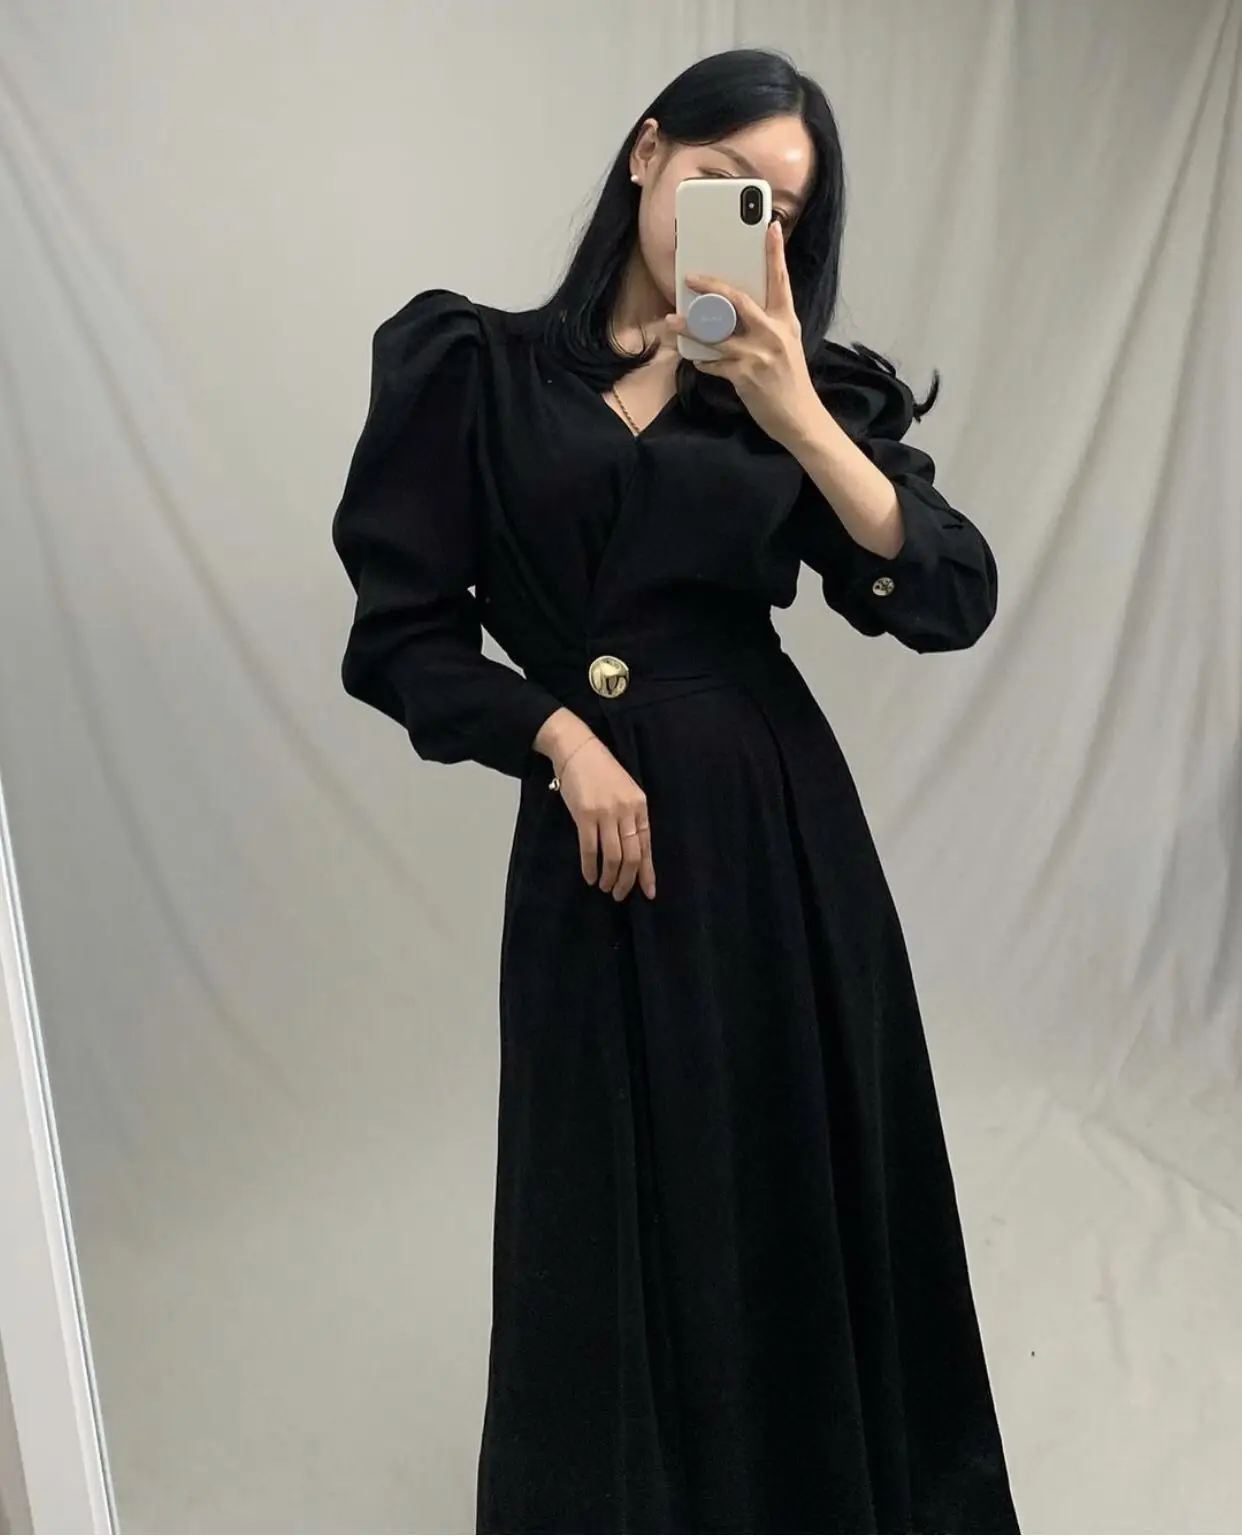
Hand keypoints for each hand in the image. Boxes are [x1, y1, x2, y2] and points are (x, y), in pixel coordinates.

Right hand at [555, 736, 655, 901]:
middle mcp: (626, 811)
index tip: (648, 892)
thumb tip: (632, 851)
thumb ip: (630, 817)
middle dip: (627, 880)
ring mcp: (606, 813)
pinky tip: (589, 877)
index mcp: (640, 805)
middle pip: (632, 855)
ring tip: (604, 887)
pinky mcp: (585, 815)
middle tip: (619, 894)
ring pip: (613, 856)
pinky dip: (590, 867)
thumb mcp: (625, 791)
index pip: (647, 846)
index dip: (647, 872)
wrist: (578, 750)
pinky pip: (590, 849)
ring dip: (609, 877)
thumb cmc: (601, 772)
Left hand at [671, 221, 821, 447]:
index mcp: (786, 321)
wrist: (799, 417)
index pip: (780, 280)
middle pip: (738, 299)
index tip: (771, 227)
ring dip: (690, 326)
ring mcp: (757, 354)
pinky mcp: (744, 375)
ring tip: (672, 319)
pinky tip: (697, 359)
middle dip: (711, 286)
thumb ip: (768, 324)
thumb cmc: (790, 379)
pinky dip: (703, 361)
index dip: (775, 253)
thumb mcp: (787, 344)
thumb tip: (737, 309)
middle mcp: (773, 333)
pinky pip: (714, 363)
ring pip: (716, 333)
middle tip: (690, 277)